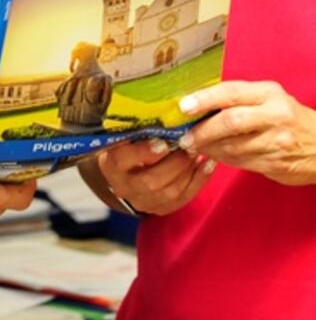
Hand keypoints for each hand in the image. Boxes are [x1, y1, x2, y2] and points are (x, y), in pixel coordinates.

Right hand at [94, 137, 212, 215]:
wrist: (122, 174)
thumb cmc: (124, 146)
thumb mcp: (122, 137)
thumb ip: (134, 128)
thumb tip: (158, 110)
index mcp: (112, 165)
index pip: (123, 160)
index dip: (144, 152)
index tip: (162, 141)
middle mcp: (125, 187)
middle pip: (151, 180)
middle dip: (174, 163)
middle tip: (188, 145)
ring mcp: (144, 201)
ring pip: (170, 192)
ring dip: (188, 170)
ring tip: (198, 151)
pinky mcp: (161, 209)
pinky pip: (184, 198)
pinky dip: (200, 180)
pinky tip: (208, 164)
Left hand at [177, 81, 315, 185]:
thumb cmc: (287, 117)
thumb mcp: (268, 98)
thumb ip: (238, 99)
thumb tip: (197, 104)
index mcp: (268, 94)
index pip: (231, 93)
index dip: (204, 99)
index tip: (183, 107)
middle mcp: (274, 116)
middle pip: (230, 122)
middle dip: (202, 130)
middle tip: (184, 136)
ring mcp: (277, 142)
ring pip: (233, 146)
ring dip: (208, 147)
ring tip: (193, 145)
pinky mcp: (276, 163)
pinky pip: (241, 162)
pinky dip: (223, 158)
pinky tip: (213, 154)